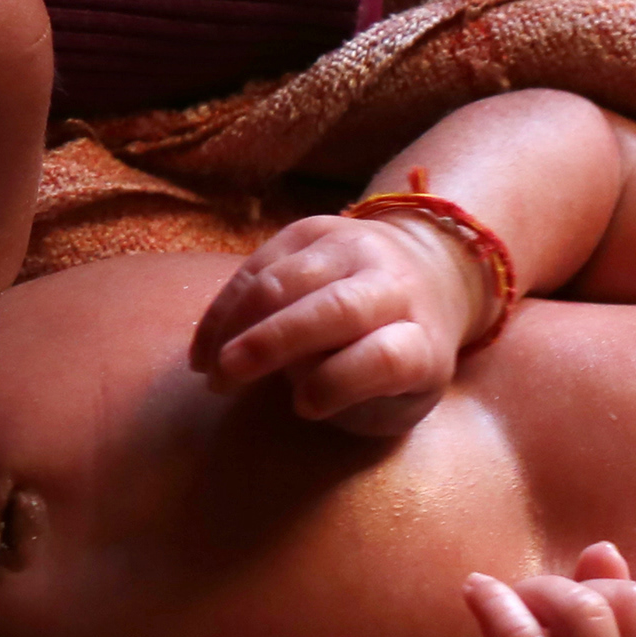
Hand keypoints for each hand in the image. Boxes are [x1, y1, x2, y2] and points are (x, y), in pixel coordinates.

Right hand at [189, 209, 489, 432]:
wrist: (427, 275)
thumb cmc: (403, 361)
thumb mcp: (399, 400)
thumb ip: (360, 402)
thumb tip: (299, 384)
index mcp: (423, 338)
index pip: (387, 358)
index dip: (339, 384)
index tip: (304, 407)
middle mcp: (395, 285)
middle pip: (335, 310)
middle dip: (272, 345)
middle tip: (226, 379)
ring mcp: (354, 249)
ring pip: (285, 281)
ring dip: (236, 326)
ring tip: (212, 371)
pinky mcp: (314, 230)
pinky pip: (257, 265)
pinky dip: (225, 309)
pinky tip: (208, 347)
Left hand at [448, 545, 635, 636]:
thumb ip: (611, 614)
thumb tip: (605, 551)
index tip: (604, 603)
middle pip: (635, 600)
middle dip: (583, 586)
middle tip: (543, 603)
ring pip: (585, 612)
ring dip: (542, 589)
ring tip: (513, 600)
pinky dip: (494, 602)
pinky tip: (474, 591)